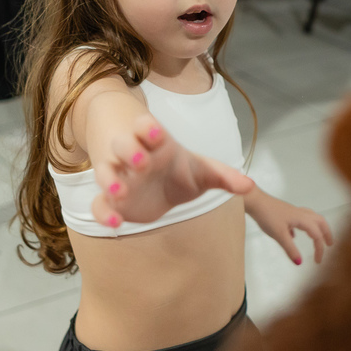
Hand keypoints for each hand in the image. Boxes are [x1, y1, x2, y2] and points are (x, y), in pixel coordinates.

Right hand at [92, 115, 255, 227]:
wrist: (154, 179)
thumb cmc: (178, 168)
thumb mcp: (202, 170)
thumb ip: (224, 177)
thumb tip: (250, 185)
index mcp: (155, 142)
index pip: (147, 127)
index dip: (149, 128)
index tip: (158, 133)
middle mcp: (133, 155)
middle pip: (123, 144)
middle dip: (129, 150)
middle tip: (141, 160)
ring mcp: (119, 176)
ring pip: (105, 171)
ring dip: (110, 179)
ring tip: (119, 191)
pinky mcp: (111, 199)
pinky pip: (99, 204)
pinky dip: (104, 212)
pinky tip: (116, 224)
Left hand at [248, 193, 333, 264]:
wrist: (255, 201)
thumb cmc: (267, 216)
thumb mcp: (279, 235)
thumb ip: (290, 249)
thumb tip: (300, 263)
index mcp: (302, 219)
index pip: (317, 235)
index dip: (320, 249)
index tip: (318, 262)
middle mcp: (301, 214)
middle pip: (320, 222)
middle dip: (327, 233)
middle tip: (330, 244)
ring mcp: (293, 212)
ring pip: (311, 218)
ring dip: (317, 228)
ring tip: (318, 238)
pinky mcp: (285, 212)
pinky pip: (300, 219)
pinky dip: (303, 226)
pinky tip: (294, 235)